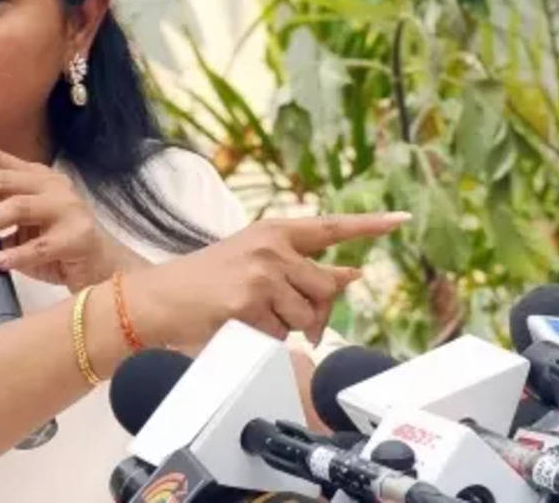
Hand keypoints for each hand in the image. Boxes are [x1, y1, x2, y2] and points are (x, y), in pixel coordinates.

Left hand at [0, 147, 140, 289]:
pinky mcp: (79, 238)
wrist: (104, 271)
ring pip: (17, 208)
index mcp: (36, 176)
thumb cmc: (57, 248)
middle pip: (0, 180)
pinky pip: (40, 246)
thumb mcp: (21, 227)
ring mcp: (68, 209)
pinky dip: (13, 254)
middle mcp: (52, 185)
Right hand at [125, 212, 410, 348]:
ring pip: (307, 318)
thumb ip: (301, 266)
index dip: (369, 226)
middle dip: (314, 311)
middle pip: (326, 289)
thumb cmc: (206, 282)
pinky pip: (280, 336)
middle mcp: (271, 248)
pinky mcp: (249, 305)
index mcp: (274, 231)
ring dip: (286, 327)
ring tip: (252, 315)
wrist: (158, 298)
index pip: (331, 227)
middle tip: (283, 315)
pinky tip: (238, 326)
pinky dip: (264, 340)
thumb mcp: (256, 262)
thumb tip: (351, 274)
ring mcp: (261, 276)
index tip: (400, 220)